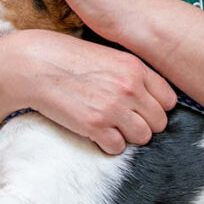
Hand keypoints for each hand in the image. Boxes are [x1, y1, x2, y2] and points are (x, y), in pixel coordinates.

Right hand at [0, 30, 176, 153]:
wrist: (35, 65)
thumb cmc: (67, 59)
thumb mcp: (107, 57)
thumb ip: (130, 75)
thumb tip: (147, 99)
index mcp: (135, 68)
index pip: (168, 100)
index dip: (156, 108)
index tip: (141, 109)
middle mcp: (130, 88)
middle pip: (158, 122)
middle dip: (143, 124)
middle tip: (122, 120)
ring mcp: (114, 108)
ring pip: (142, 138)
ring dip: (127, 136)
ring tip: (109, 126)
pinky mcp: (95, 126)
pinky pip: (117, 147)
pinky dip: (108, 144)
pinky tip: (95, 132)